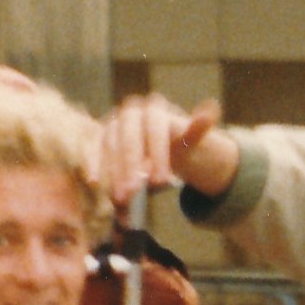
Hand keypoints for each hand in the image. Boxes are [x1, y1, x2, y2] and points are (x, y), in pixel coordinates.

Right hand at [100, 93, 237, 204]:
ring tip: (121, 196)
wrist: (158, 140)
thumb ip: (198, 127)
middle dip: (133, 166)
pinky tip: (93, 180)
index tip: (162, 181)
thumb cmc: (175, 141)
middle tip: (136, 191)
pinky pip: (92, 146)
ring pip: (111, 145)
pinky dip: (92, 162)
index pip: (156, 132)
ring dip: (114, 171)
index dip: (158, 156)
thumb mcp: (190, 138)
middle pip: (130, 139)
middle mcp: (131, 111)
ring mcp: (113, 121)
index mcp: (155, 109)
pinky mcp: (98, 134)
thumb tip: (212, 107)